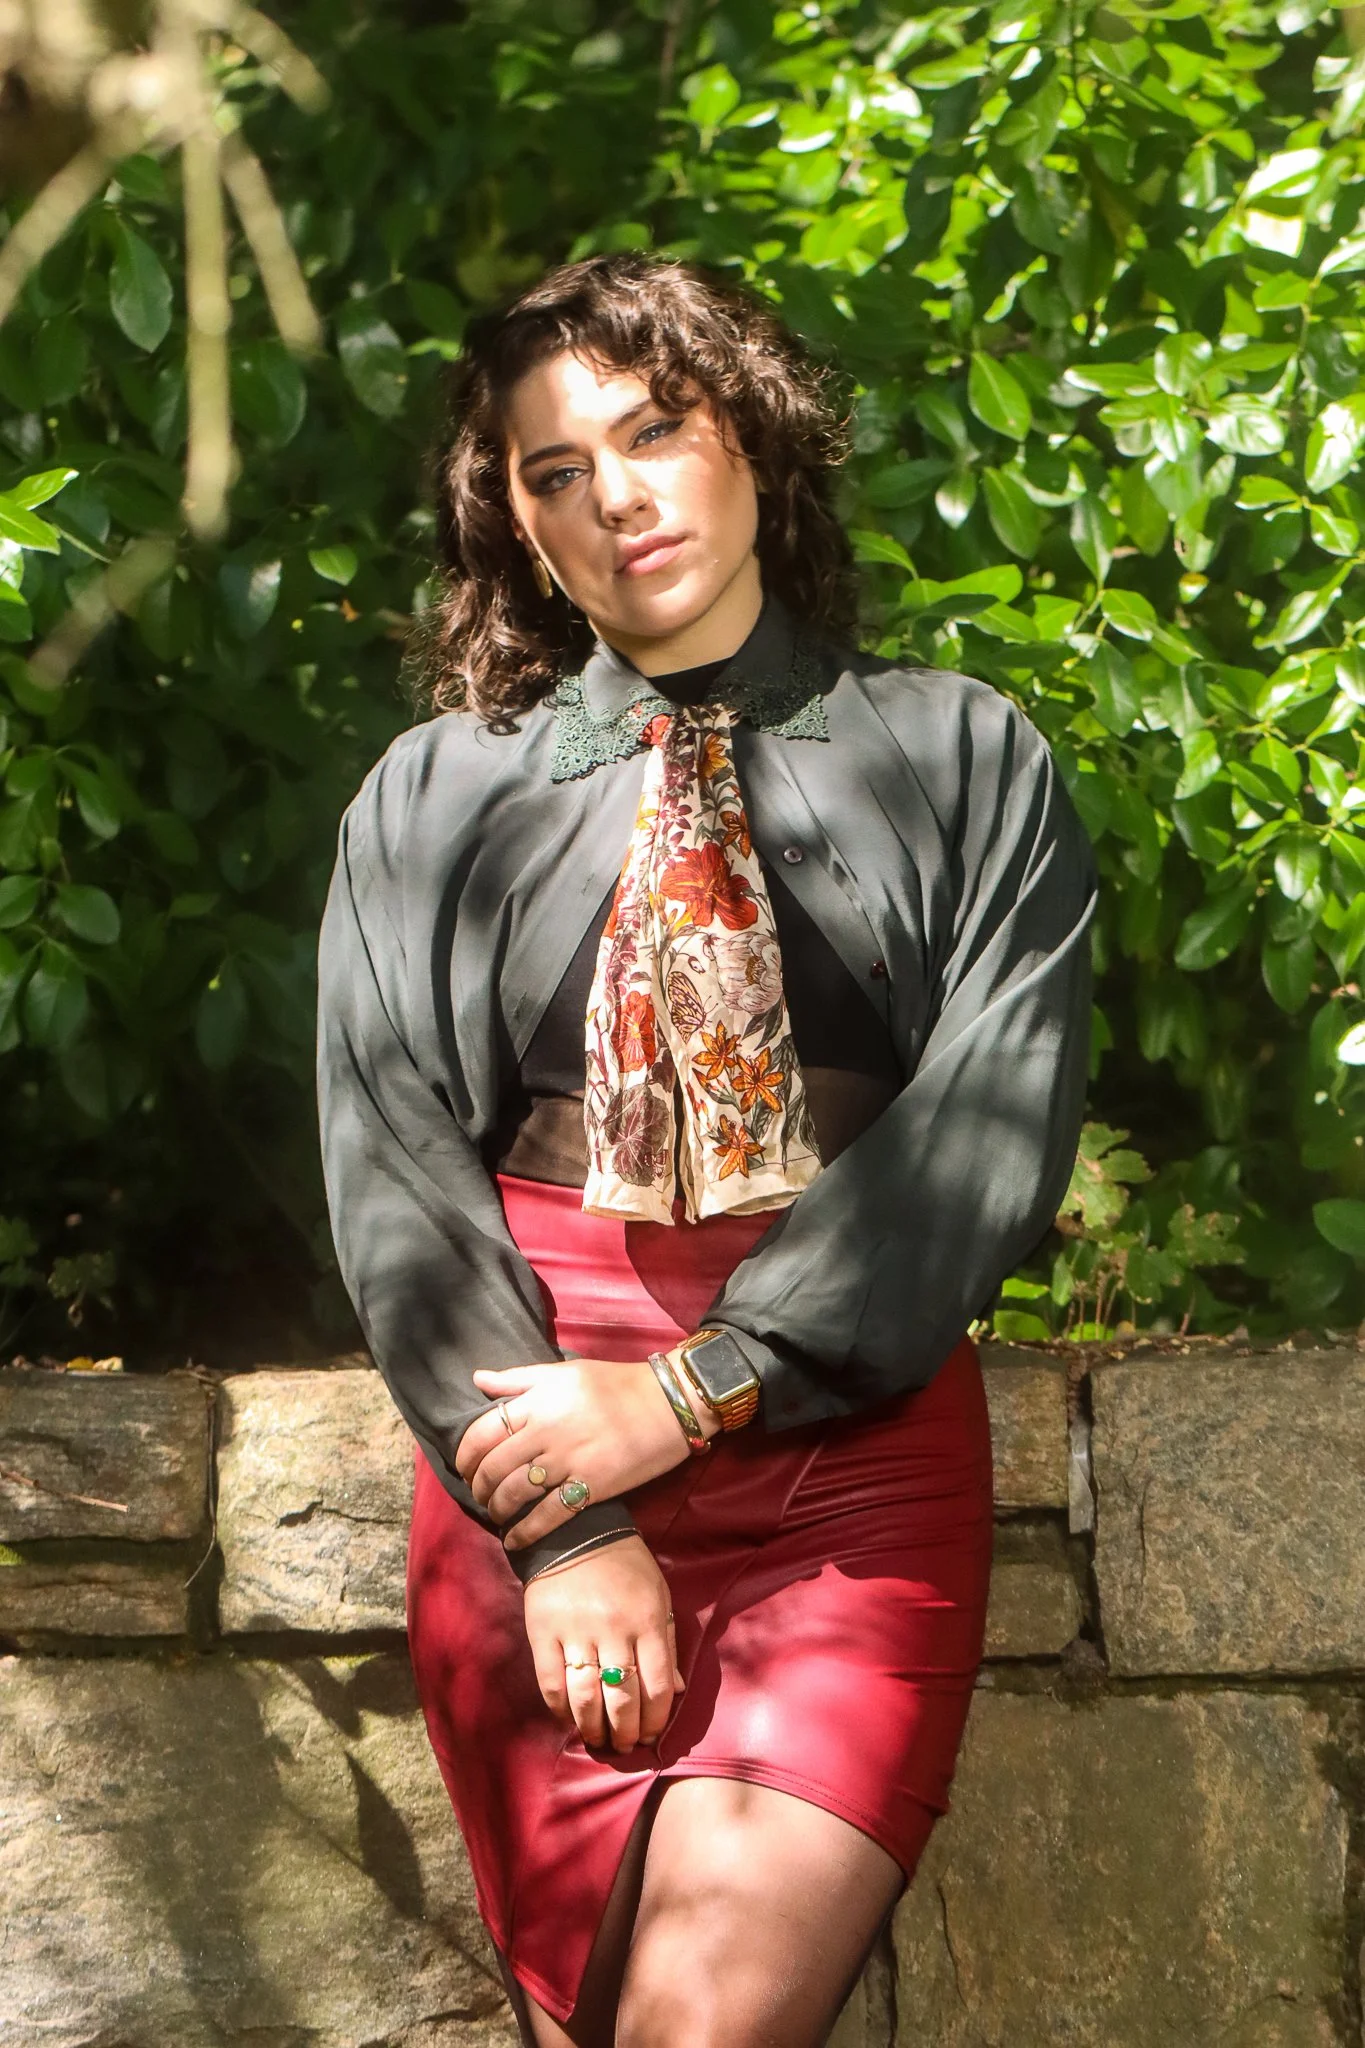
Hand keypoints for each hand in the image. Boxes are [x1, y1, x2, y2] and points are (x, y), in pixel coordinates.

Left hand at [454, 1348, 719, 1552]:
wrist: (669, 1402)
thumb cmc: (616, 1383)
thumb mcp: (565, 1371)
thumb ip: (519, 1378)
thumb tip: (477, 1379)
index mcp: (539, 1401)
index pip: (483, 1430)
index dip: (465, 1454)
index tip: (464, 1467)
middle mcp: (547, 1432)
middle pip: (495, 1466)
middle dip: (478, 1486)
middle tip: (479, 1494)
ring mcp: (569, 1461)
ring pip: (515, 1493)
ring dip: (497, 1509)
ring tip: (496, 1515)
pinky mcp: (592, 1487)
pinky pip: (548, 1516)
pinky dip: (525, 1533)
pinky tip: (514, 1541)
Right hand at [523, 1534, 683, 1751]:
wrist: (574, 1531)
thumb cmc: (625, 1566)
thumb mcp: (658, 1595)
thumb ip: (667, 1643)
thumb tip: (674, 1691)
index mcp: (646, 1620)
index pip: (656, 1686)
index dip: (654, 1720)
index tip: (650, 1736)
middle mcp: (613, 1629)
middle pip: (621, 1698)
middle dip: (625, 1732)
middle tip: (624, 1745)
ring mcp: (575, 1632)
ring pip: (585, 1697)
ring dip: (593, 1728)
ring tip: (598, 1740)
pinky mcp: (542, 1632)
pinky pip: (551, 1683)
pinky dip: (560, 1709)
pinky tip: (569, 1718)